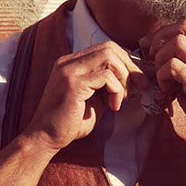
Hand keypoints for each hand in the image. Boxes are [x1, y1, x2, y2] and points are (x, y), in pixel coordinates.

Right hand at [23, 41, 148, 153]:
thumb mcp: (94, 98)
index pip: (105, 48)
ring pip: (109, 56)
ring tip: (123, 98)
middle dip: (129, 67)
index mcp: (72, 63)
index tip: (137, 81)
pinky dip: (116, 90)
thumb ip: (108, 85)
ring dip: (124, 78)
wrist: (45, 138)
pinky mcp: (73, 84)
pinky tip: (113, 106)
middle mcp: (68, 62)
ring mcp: (69, 70)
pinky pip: (106, 76)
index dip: (125, 62)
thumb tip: (134, 78)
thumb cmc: (70, 122)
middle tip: (139, 87)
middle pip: (109, 48)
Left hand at [140, 19, 185, 151]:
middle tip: (151, 55)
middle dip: (161, 37)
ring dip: (161, 57)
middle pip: (185, 26)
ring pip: (177, 43)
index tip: (151, 45)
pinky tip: (165, 88)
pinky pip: (173, 67)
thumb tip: (160, 56)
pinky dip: (162, 75)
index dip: (166, 31)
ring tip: (161, 76)